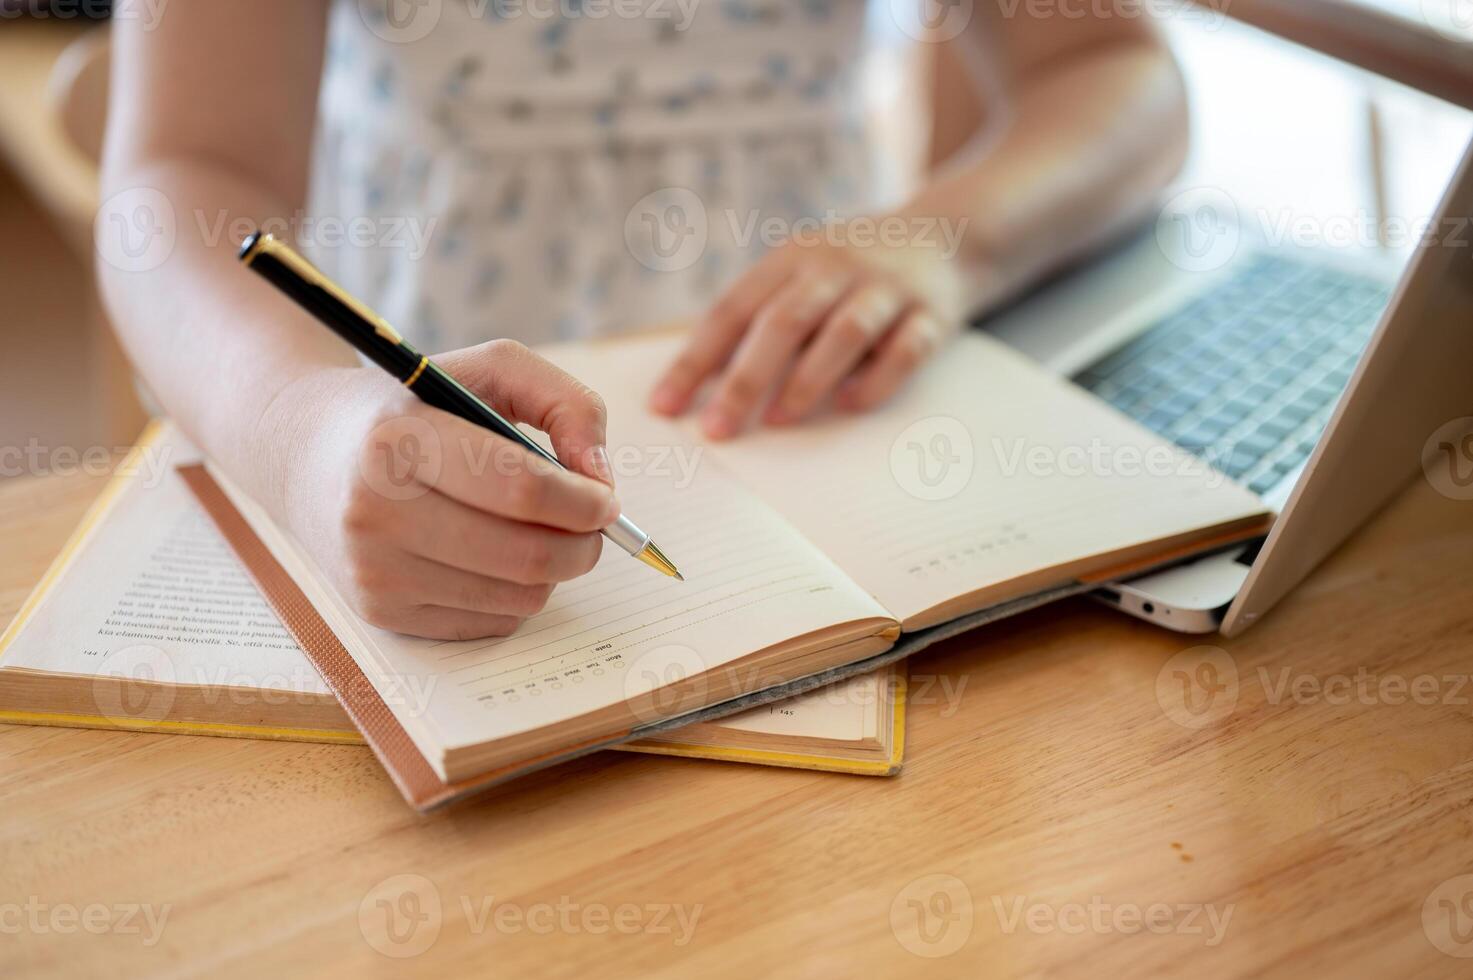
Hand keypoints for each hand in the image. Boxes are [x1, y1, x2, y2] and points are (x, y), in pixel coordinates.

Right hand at [277, 340, 618, 639]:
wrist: (302, 453)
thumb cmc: (415, 406)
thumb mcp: (488, 370)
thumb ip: (565, 403)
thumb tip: (601, 480)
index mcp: (397, 438)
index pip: (521, 487)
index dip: (584, 500)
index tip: (607, 498)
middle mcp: (374, 510)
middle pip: (527, 554)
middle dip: (584, 543)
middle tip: (594, 524)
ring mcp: (374, 571)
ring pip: (519, 596)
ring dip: (552, 568)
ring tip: (537, 530)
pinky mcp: (381, 614)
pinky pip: (492, 622)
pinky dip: (514, 593)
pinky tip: (491, 554)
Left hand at [649, 225, 965, 438]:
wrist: (946, 235)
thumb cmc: (852, 272)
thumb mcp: (801, 273)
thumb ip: (759, 320)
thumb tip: (701, 385)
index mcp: (791, 259)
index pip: (733, 311)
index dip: (696, 360)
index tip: (666, 407)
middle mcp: (836, 267)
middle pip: (783, 322)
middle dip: (745, 380)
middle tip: (718, 431)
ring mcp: (887, 288)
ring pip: (844, 332)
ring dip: (808, 379)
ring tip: (778, 421)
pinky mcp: (932, 314)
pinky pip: (904, 350)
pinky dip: (875, 380)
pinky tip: (848, 406)